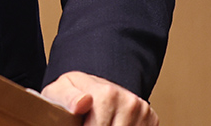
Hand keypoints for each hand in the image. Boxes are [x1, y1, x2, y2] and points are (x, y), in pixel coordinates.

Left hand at [42, 71, 157, 125]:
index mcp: (107, 94)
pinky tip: (113, 122)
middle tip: (88, 121)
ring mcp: (142, 110)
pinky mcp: (151, 119)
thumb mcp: (59, 91)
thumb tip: (83, 102)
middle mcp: (129, 101)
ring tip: (99, 120)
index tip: (80, 123)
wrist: (92, 88)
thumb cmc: (73, 93)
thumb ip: (67, 98)